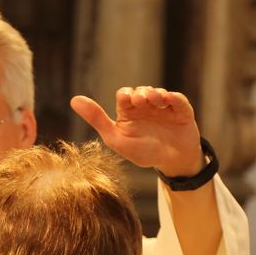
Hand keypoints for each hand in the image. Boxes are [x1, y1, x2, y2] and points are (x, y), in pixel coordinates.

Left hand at [71, 86, 203, 174]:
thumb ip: (97, 120)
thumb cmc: (143, 152)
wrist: (171, 163)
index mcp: (129, 112)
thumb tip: (73, 99)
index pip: (124, 94)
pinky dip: (173, 98)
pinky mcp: (181, 110)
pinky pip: (177, 99)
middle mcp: (145, 106)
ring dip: (155, 94)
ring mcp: (164, 107)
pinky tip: (168, 100)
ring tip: (155, 100)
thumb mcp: (117, 139)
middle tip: (141, 101)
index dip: (126, 95)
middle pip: (141, 91)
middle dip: (141, 93)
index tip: (128, 101)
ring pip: (158, 92)